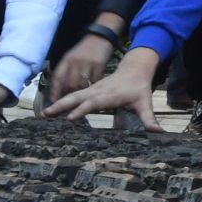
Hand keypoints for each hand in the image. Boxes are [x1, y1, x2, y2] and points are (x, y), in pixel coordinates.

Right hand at [42, 49, 160, 129]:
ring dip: (58, 104)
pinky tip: (52, 110)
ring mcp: (91, 90)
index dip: (81, 110)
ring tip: (43, 114)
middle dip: (61, 105)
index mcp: (108, 95)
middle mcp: (96, 91)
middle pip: (76, 97)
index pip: (92, 103)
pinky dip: (61, 102)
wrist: (134, 70)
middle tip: (46, 114)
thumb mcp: (145, 103)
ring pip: (71, 96)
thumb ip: (149, 119)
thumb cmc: (139, 88)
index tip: (70, 118)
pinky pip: (73, 96)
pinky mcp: (88, 91)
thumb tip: (158, 131)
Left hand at [51, 34, 115, 98]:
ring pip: (82, 84)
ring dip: (81, 93)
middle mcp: (75, 61)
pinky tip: (93, 90)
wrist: (99, 36)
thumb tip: (61, 89)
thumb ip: (67, 71)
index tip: (53, 102)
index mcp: (67, 60)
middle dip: (69, 95)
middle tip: (69, 103)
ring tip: (81, 99)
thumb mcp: (72, 57)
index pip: (57, 77)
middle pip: (69, 84)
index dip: (55, 91)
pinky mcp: (99, 64)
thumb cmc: (84, 49)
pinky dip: (93, 87)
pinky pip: (95, 81)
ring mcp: (87, 63)